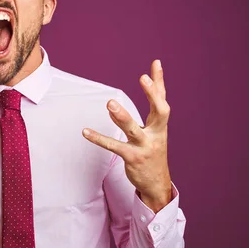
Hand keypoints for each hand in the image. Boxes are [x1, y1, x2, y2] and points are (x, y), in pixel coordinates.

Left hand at [82, 60, 171, 211]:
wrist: (157, 184)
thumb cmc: (153, 152)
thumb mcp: (154, 131)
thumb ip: (144, 112)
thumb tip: (136, 90)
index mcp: (160, 126)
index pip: (162, 100)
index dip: (159, 82)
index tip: (156, 63)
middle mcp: (156, 134)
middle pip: (160, 112)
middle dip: (152, 95)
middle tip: (143, 78)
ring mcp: (145, 147)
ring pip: (133, 130)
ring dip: (121, 116)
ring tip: (110, 103)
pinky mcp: (132, 158)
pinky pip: (114, 147)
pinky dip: (99, 139)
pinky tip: (85, 131)